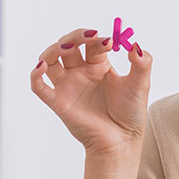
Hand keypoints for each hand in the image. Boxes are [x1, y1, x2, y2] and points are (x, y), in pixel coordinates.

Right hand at [31, 28, 152, 155]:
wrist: (121, 141)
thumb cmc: (130, 114)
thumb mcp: (140, 84)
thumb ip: (142, 62)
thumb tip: (135, 44)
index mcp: (98, 65)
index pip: (90, 43)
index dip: (96, 39)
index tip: (109, 42)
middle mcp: (80, 73)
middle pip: (68, 46)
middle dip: (75, 37)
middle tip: (88, 37)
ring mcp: (67, 87)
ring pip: (50, 60)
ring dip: (53, 50)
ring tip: (66, 48)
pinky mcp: (58, 102)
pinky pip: (39, 87)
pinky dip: (35, 76)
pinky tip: (41, 67)